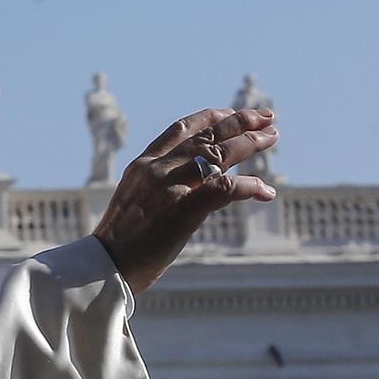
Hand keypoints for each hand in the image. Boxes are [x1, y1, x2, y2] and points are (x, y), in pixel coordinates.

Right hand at [92, 108, 278, 293]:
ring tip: (271, 138)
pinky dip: (250, 186)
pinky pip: (225, 188)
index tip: (231, 113)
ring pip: (218, 154)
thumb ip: (156, 186)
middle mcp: (156, 168)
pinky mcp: (184, 210)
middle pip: (206, 135)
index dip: (211, 117)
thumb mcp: (135, 200)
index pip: (181, 128)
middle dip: (239, 122)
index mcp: (143, 164)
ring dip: (249, 143)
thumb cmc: (120, 241)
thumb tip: (183, 186)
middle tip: (265, 117)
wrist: (107, 265)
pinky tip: (266, 190)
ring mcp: (170, 187)